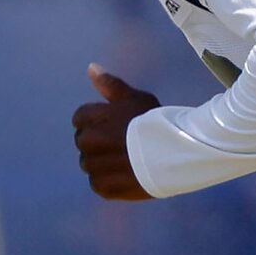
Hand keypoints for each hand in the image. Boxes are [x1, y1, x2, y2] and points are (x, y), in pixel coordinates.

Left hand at [72, 64, 159, 201]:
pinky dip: (108, 181)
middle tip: (124, 144)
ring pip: (89, 164)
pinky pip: (97, 183)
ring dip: (102, 162)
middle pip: (83, 142)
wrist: (176, 153)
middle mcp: (88, 141)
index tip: (116, 126)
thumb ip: (110, 85)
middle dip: (98, 142)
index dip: (97, 121)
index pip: (80, 118)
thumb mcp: (135, 98)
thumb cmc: (157, 122)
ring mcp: (95, 166)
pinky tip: (126, 175)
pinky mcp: (103, 186)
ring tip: (126, 161)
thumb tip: (90, 68)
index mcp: (91, 118)